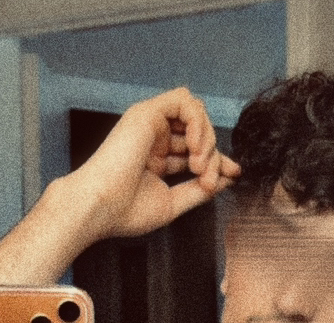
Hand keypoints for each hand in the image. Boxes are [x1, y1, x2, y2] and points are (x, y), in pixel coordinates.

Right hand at [61, 87, 240, 240]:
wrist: (99, 207)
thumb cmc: (124, 211)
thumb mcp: (172, 202)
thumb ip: (199, 189)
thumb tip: (225, 179)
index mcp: (157, 159)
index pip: (196, 150)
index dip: (217, 159)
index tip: (233, 173)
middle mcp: (154, 139)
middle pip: (200, 132)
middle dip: (213, 155)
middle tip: (208, 179)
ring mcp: (150, 124)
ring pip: (196, 114)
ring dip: (206, 139)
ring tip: (198, 165)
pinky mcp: (147, 112)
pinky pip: (185, 101)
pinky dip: (198, 122)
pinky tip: (194, 147)